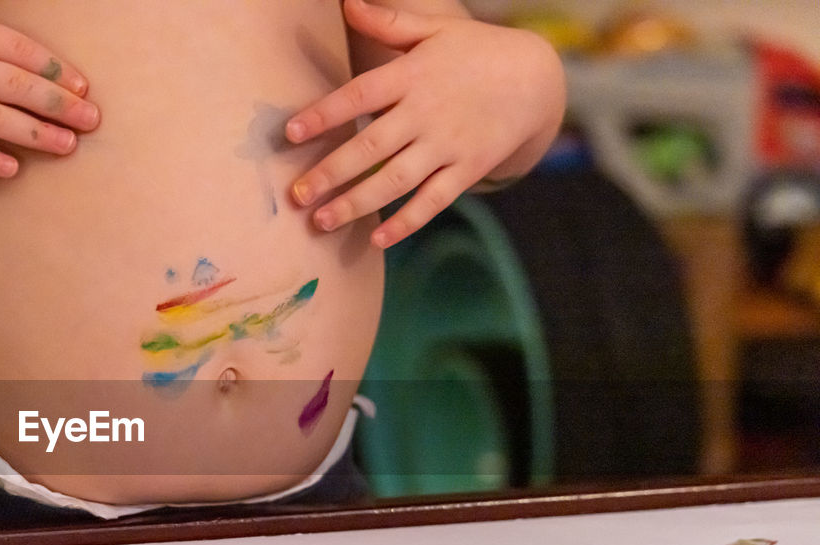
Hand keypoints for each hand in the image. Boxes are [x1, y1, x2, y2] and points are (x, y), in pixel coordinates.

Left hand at [286, 0, 563, 247]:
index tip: (291, 133)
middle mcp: (428, 112)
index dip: (325, 114)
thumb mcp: (435, 29)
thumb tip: (348, 3)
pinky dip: (407, 221)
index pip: (361, 94)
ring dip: (357, 204)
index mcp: (414, 75)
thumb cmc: (473, 52)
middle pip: (372, 146)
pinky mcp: (468, 169)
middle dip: (331, 173)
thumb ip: (389, 22)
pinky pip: (434, 200)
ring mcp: (449, 144)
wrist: (536, 79)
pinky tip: (378, 238)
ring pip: (397, 180)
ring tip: (322, 222)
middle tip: (297, 196)